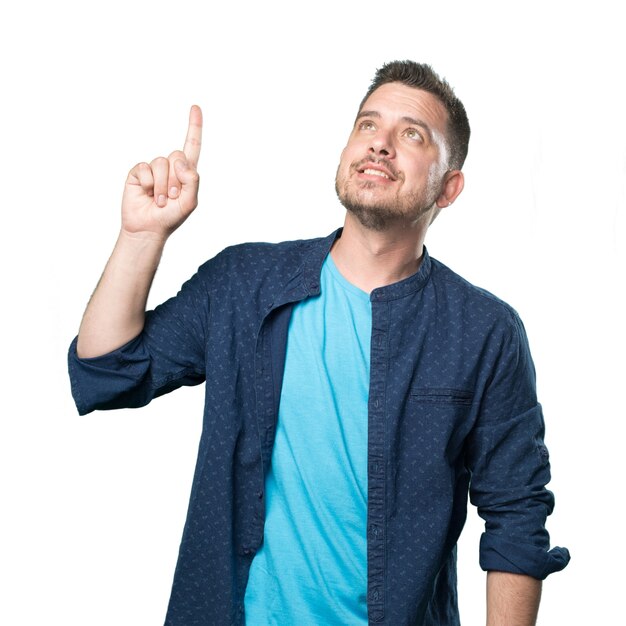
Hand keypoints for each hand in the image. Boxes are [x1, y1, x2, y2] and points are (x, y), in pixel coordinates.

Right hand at [121, 105, 202, 240]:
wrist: (148, 229)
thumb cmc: (171, 217)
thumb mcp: (190, 202)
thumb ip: (193, 180)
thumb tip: (179, 160)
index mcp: (186, 172)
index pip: (192, 145)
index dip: (194, 126)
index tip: (195, 107)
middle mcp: (170, 167)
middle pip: (177, 155)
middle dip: (176, 178)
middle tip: (172, 197)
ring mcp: (153, 169)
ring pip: (161, 162)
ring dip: (163, 185)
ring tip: (160, 200)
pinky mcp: (138, 172)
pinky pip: (146, 168)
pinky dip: (150, 184)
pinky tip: (148, 195)